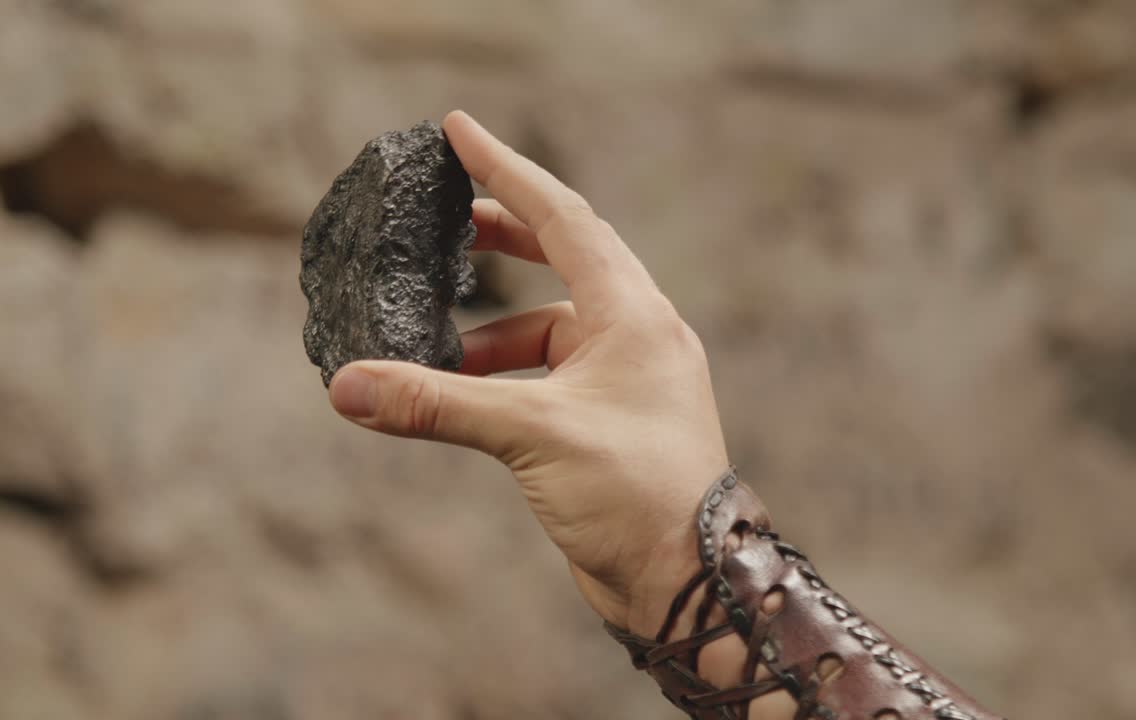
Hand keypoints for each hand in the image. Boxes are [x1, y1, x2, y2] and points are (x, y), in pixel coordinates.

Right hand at [327, 110, 727, 635]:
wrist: (687, 579)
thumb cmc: (635, 494)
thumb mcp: (531, 436)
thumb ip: (438, 405)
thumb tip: (349, 386)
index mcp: (634, 314)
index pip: (563, 217)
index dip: (507, 170)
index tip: (459, 130)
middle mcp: (636, 334)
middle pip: (563, 257)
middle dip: (502, 235)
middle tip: (445, 217)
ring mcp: (626, 378)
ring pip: (550, 327)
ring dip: (492, 331)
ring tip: (433, 347)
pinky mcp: (609, 420)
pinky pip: (549, 375)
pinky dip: (504, 375)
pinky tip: (463, 395)